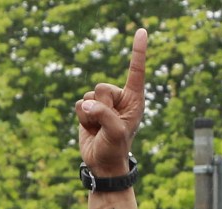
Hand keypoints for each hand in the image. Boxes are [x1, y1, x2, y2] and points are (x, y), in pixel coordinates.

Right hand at [76, 28, 147, 175]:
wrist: (102, 164)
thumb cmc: (115, 149)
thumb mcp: (115, 132)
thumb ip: (103, 114)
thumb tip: (86, 103)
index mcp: (134, 100)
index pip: (136, 72)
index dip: (138, 52)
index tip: (142, 31)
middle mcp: (119, 99)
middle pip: (103, 87)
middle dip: (102, 107)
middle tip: (107, 125)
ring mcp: (103, 103)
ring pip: (89, 95)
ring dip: (91, 115)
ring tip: (99, 129)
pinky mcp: (89, 108)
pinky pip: (79, 104)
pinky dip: (82, 118)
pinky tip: (91, 128)